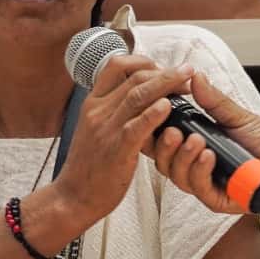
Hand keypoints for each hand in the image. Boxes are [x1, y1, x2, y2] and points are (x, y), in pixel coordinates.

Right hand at [50, 54, 192, 218]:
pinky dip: (153, 114)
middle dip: (165, 72)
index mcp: (93, 103)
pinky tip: (168, 107)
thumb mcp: (94, 129)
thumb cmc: (88, 166)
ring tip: (187, 81)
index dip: (144, 61)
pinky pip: (136, 127)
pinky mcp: (116, 151)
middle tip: (187, 73)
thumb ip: (112, 110)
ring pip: (137, 96)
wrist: (71, 197)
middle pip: (134, 77)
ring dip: (166, 84)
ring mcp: (106, 130)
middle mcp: (98, 111)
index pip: (116, 66)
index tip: (163, 67)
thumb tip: (136, 94)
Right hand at [151, 69, 259, 216]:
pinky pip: (200, 189)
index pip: (164, 141)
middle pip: (164, 161)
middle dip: (164, 146)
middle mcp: (196, 166)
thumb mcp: (237, 116)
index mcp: (196, 145)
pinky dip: (201, 172)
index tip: (155, 113)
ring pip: (178, 176)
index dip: (154, 130)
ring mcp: (206, 184)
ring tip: (196, 141)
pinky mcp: (218, 199)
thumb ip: (214, 101)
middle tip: (173, 131)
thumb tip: (196, 78)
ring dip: (183, 157)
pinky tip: (209, 157)